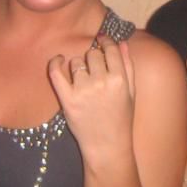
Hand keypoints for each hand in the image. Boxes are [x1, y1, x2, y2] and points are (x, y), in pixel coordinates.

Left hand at [48, 35, 134, 164]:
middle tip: (94, 68)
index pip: (110, 49)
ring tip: (82, 78)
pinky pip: (56, 73)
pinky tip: (58, 60)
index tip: (102, 40)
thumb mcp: (131, 93)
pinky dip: (55, 63)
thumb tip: (123, 43)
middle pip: (93, 54)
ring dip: (79, 65)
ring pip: (76, 62)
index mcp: (120, 79)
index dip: (106, 41)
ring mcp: (83, 90)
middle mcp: (101, 82)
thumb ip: (128, 66)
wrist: (107, 146)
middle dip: (94, 57)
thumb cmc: (122, 120)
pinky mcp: (67, 100)